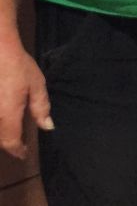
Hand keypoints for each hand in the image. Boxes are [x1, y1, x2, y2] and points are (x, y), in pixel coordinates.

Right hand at [0, 37, 51, 158]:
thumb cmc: (17, 66)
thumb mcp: (36, 85)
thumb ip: (41, 108)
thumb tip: (47, 126)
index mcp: (8, 115)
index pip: (11, 142)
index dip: (18, 151)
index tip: (24, 154)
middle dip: (8, 144)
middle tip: (18, 145)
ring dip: (1, 135)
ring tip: (10, 136)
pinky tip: (2, 120)